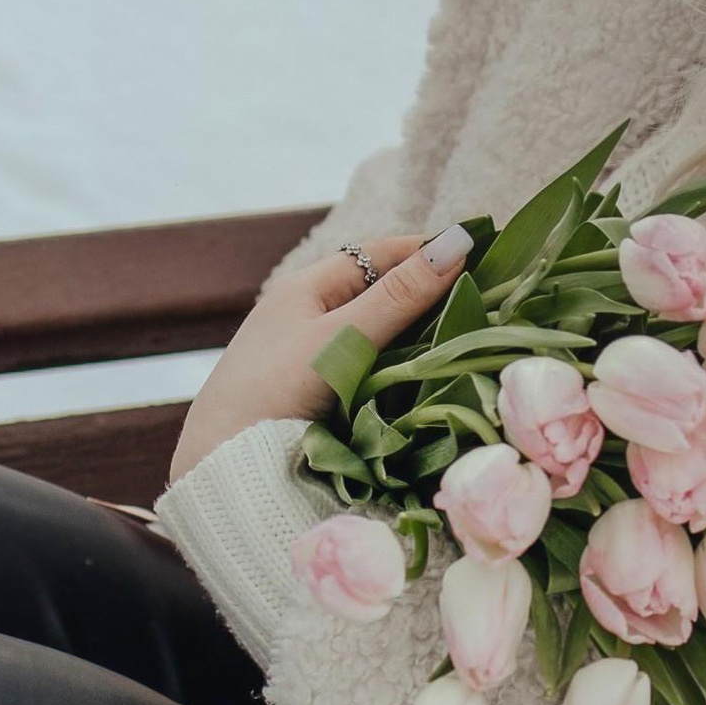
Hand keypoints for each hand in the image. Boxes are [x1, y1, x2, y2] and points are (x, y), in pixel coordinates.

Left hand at [170, 225, 472, 482]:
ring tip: (467, 341)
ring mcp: (309, 356)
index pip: (379, 254)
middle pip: (379, 293)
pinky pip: (366, 368)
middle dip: (428, 295)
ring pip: (376, 334)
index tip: (480, 254)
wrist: (219, 460)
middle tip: (486, 302)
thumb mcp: (342, 337)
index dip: (427, 251)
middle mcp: (308, 315)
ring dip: (415, 336)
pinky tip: (422, 382)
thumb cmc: (273, 388)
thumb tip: (458, 244)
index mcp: (307, 287)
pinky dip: (396, 369)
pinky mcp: (312, 395)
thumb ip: (399, 296)